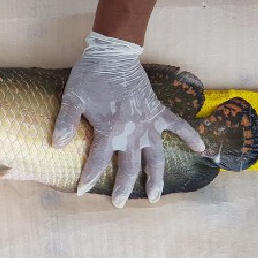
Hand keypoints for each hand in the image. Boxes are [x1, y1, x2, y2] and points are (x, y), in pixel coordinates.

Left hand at [53, 31, 204, 206]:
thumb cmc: (91, 76)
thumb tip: (57, 146)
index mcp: (110, 129)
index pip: (98, 161)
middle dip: (123, 187)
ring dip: (156, 177)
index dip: (89, 177)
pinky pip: (178, 125)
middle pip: (130, 166)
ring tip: (154, 196)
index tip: (82, 192)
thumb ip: (66, 122)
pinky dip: (189, 135)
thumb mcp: (73, 97)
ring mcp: (148, 122)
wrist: (114, 53)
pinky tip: (200, 148)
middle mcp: (131, 131)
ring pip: (155, 156)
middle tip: (119, 204)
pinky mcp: (158, 110)